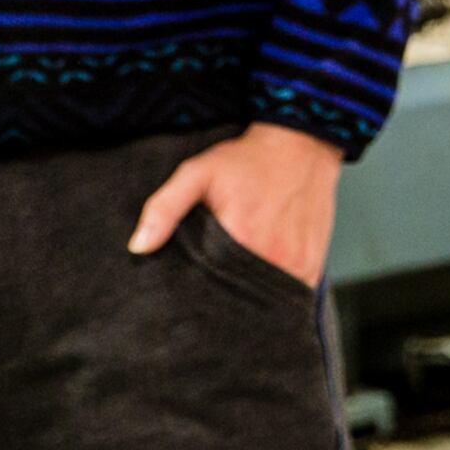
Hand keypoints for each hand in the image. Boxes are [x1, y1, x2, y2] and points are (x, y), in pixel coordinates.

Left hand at [130, 122, 340, 285]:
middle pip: (235, 297)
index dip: (191, 291)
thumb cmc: (245, 161)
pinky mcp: (311, 269)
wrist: (300, 148)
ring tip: (229, 287)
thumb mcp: (196, 174)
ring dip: (245, 299)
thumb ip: (164, 209)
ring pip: (263, 301)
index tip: (181, 292)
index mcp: (240, 240)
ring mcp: (296, 268)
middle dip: (217, 300)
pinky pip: (289, 296)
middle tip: (204, 292)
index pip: (206, 286)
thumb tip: (138, 247)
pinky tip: (256, 282)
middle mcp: (272, 260)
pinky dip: (271, 294)